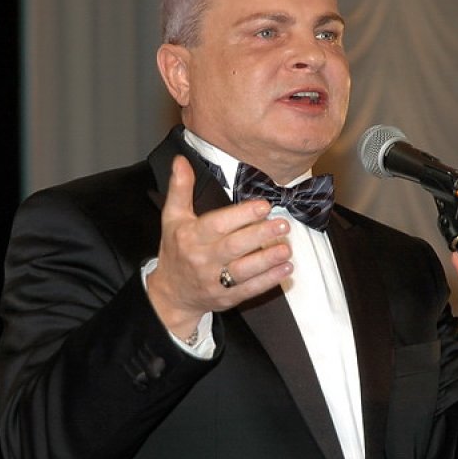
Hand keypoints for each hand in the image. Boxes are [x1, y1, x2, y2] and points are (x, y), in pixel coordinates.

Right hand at [147, 156, 293, 337]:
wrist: (171, 294)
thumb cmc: (176, 251)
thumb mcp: (172, 218)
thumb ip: (180, 189)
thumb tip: (181, 161)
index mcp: (191, 236)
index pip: (218, 224)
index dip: (242, 215)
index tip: (263, 206)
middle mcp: (203, 259)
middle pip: (233, 247)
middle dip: (260, 235)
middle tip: (282, 224)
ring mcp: (215, 281)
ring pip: (244, 270)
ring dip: (267, 260)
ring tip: (286, 248)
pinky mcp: (227, 297)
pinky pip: (250, 289)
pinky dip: (269, 280)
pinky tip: (285, 269)